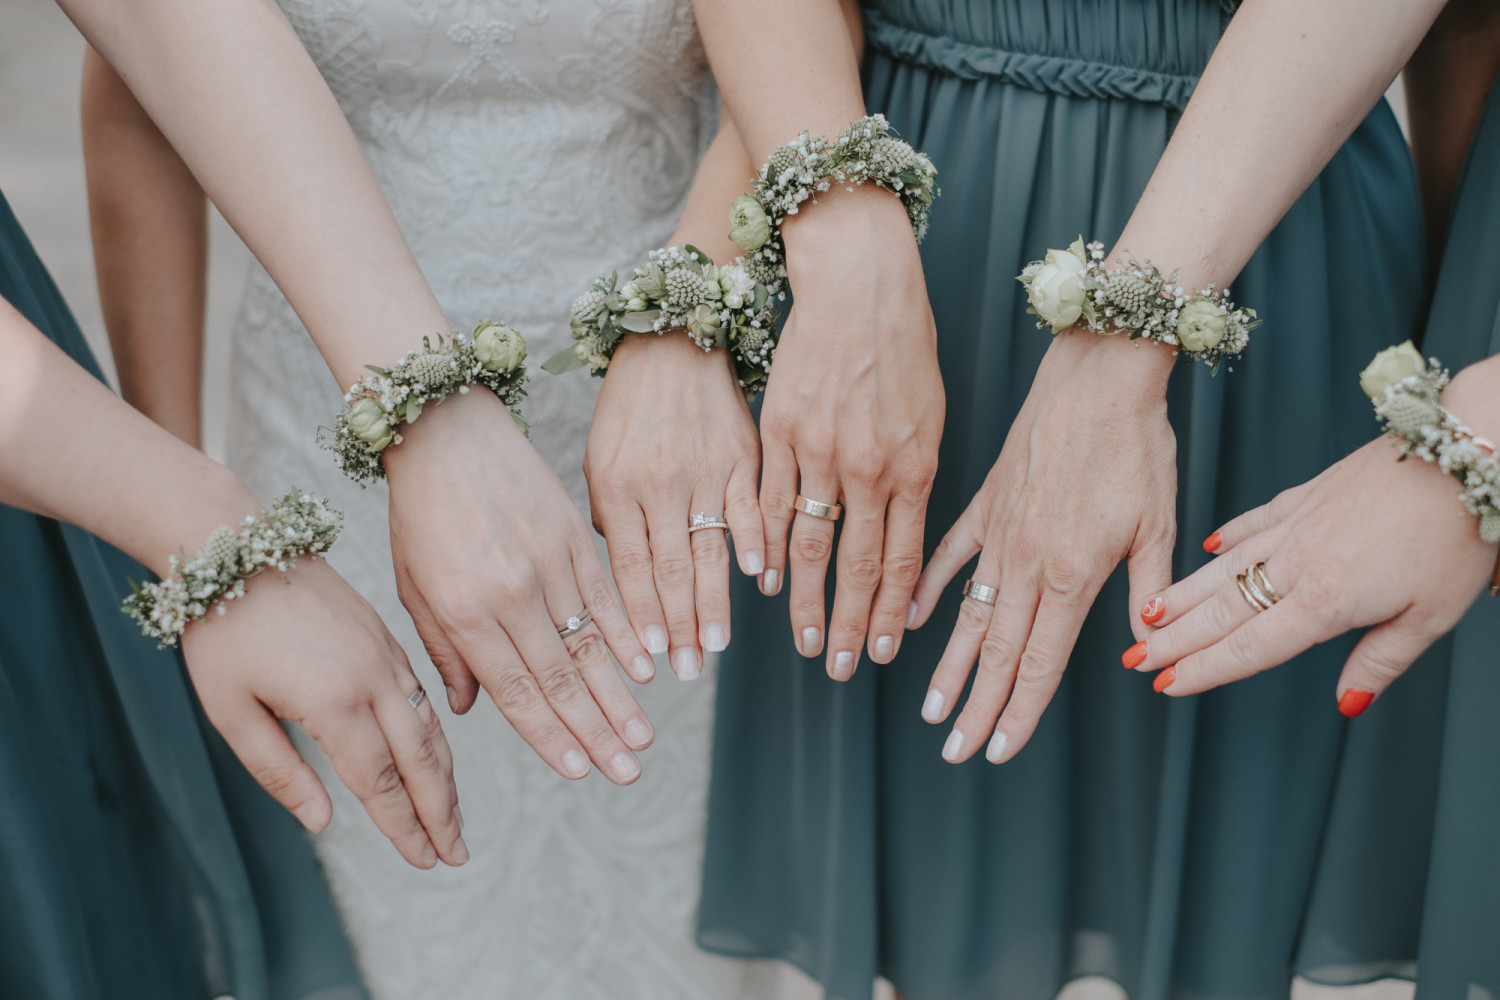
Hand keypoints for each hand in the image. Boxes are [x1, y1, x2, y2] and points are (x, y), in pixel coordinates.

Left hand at [183, 557, 464, 868]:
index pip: (380, 780)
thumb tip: (322, 822)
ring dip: (445, 776)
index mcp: (334, 700)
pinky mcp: (386, 638)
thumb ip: (278, 771)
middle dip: (441, 810)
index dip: (403, 826)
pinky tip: (435, 757)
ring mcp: (385, 655)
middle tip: (456, 855)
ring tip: (453, 816)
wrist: (241, 549)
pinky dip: (435, 736)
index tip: (423, 860)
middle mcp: (373, 678)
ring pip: (430, 726)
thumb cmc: (224, 632)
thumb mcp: (231, 711)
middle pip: (421, 758)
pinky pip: (423, 695)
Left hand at [384, 390, 655, 784]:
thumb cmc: (421, 512)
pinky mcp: (571, 538)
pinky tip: (648, 669)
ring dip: (620, 697)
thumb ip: (444, 650)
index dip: (550, 737)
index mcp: (464, 614)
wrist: (446, 431)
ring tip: (643, 738)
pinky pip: (605, 597)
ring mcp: (546, 566)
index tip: (579, 771)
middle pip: (560, 680)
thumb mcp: (414, 587)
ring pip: (590, 646)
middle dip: (596, 734)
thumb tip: (469, 708)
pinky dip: (628, 636)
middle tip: (627, 774)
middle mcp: (510, 596)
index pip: (515, 692)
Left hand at [584, 331, 763, 679]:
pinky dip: (756, 542)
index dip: (642, 617)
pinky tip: (761, 578)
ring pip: (710, 547)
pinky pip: (750, 506)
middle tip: (689, 669)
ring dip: (715, 601)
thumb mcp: (598, 460)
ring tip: (719, 644)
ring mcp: (703, 468)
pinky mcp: (741, 453)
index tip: (652, 660)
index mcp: (617, 485)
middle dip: (680, 625)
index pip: (630, 566)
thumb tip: (624, 582)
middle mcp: (659, 481)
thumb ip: (609, 520)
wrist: (670, 342)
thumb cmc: (626, 410)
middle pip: (671, 567)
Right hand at [762, 184, 943, 679]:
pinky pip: (769, 501)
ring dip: (806, 601)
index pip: (904, 559)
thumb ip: (917, 477)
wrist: (859, 282)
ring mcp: (820, 450)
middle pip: (859, 566)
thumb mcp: (931, 414)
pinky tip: (765, 580)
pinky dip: (767, 545)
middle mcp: (869, 467)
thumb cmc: (903, 343)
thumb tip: (907, 531)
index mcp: (915, 466)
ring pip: (811, 544)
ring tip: (805, 641)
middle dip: (851, 625)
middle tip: (842, 669)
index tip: (885, 651)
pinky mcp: (779, 430)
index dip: (893, 612)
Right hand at [911, 330, 1177, 763]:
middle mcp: (1028, 562)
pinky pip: (950, 556)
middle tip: (953, 751)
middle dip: (975, 708)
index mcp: (1073, 573)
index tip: (997, 751)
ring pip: (970, 615)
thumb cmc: (1137, 445)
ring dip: (950, 666)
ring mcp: (999, 533)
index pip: (1042, 661)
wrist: (1098, 376)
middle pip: (999, 652)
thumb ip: (1148, 590)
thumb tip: (1145, 649)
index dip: (1020, 711)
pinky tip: (913, 622)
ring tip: (931, 707)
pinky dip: (931, 590)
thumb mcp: (1158, 523)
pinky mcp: (985, 504)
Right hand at [1128, 393, 1498, 709]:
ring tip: (1148, 614)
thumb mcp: (1431, 615)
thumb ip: (1381, 661)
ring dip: (1182, 595)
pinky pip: (1253, 523)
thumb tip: (1347, 702)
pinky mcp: (1307, 496)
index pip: (1250, 646)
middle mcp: (1298, 563)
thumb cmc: (1454, 534)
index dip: (1204, 669)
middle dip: (1173, 639)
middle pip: (1222, 611)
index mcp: (1326, 599)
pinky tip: (1206, 549)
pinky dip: (1225, 539)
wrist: (1461, 452)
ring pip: (1224, 568)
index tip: (1167, 684)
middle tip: (1134, 658)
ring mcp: (1296, 525)